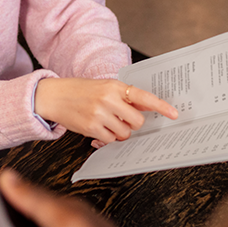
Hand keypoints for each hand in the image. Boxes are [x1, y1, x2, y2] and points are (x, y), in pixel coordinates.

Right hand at [34, 78, 177, 143]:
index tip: (174, 113)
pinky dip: (107, 137)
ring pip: (125, 133)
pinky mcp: (90, 128)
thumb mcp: (103, 87)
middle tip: (122, 119)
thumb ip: (125, 97)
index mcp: (113, 86)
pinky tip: (98, 128)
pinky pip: (110, 140)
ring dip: (120, 131)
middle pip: (137, 121)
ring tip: (107, 122)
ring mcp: (99, 114)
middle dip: (133, 123)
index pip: (143, 96)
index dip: (160, 106)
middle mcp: (108, 99)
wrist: (53, 95)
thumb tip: (148, 107)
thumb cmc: (79, 90)